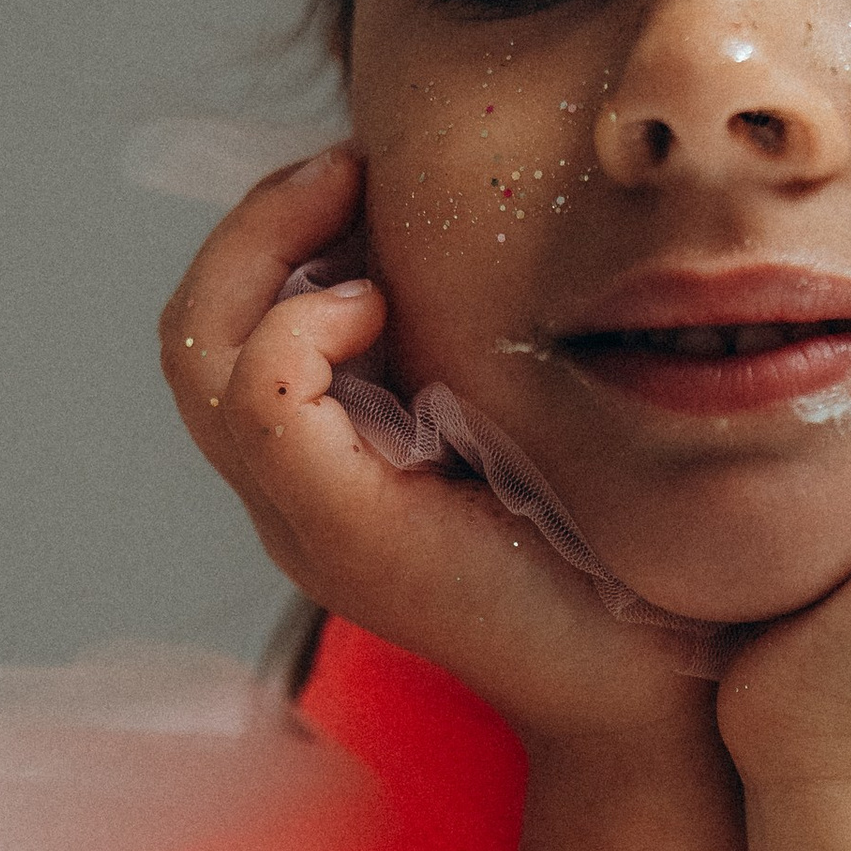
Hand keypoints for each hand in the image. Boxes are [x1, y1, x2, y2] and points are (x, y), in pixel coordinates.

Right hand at [159, 149, 717, 751]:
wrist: (657, 684)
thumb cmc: (614, 549)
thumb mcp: (521, 414)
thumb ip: (465, 345)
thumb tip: (446, 226)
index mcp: (327, 472)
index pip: (227, 332)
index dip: (273, 235)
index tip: (361, 178)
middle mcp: (294, 502)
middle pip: (193, 335)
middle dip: (256, 224)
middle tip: (347, 166)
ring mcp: (309, 523)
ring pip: (201, 355)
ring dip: (270, 256)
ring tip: (361, 232)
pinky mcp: (346, 535)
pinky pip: (262, 397)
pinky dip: (304, 323)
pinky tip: (382, 308)